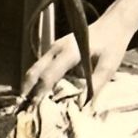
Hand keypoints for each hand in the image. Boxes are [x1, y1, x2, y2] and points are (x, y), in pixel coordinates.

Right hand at [17, 11, 131, 107]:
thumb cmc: (112, 44)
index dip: (40, 93)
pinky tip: (38, 97)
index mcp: (70, 51)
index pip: (49, 74)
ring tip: (27, 109)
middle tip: (23, 113)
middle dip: (27, 92)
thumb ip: (95, 86)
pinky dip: (36, 82)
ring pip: (35, 70)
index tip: (33, 109)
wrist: (114, 24)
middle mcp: (57, 48)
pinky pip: (41, 67)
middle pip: (34, 72)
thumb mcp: (109, 66)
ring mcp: (54, 48)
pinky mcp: (55, 51)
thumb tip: (81, 107)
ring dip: (29, 88)